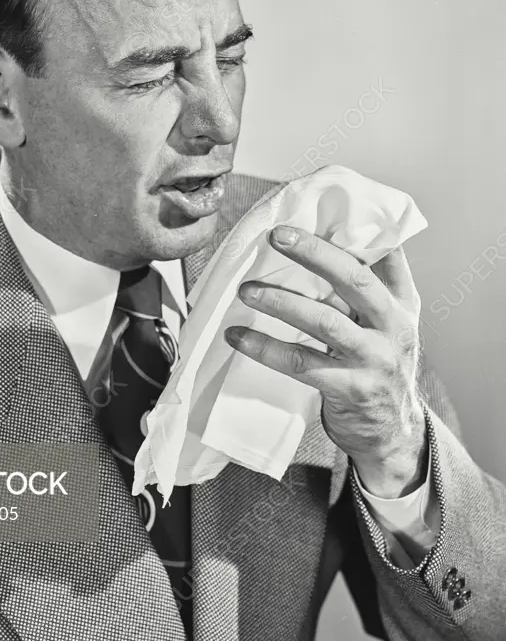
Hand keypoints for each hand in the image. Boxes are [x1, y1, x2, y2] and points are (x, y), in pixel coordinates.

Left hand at [224, 225, 427, 497]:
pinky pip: (302, 363)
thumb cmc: (376, 362)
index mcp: (401, 301)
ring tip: (246, 290)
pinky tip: (238, 337)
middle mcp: (394, 326)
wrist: (393, 432)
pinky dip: (265, 348)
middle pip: (355, 279)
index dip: (356, 229)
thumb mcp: (384, 321)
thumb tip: (317, 238)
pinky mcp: (351, 389)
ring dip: (280, 301)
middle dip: (314, 253)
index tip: (318, 209)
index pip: (387, 254)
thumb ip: (362, 286)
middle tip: (276, 236)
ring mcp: (375, 359)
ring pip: (324, 321)